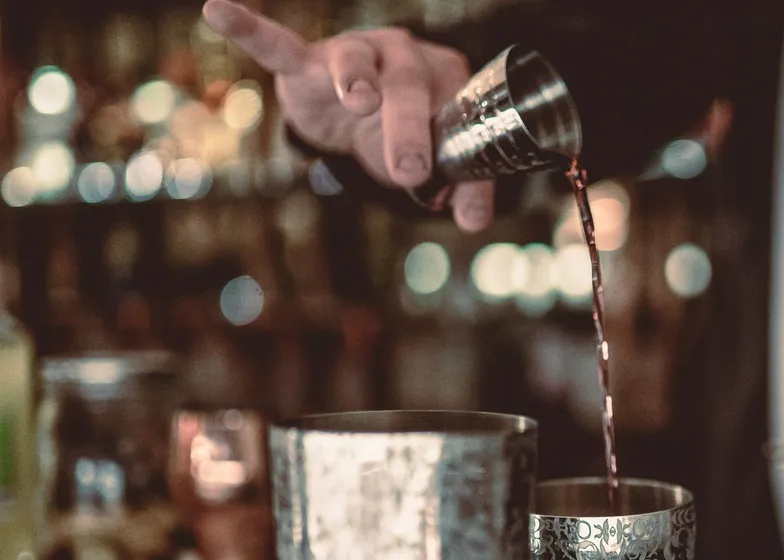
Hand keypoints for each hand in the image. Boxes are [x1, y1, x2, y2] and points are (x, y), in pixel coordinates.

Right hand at [202, 0, 494, 231]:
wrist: (360, 104)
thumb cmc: (403, 127)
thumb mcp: (435, 160)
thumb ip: (462, 186)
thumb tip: (474, 223)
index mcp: (443, 78)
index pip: (455, 111)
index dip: (453, 147)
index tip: (446, 190)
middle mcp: (404, 56)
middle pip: (409, 87)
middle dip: (408, 129)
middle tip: (409, 172)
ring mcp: (356, 54)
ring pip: (356, 63)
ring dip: (358, 81)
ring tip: (359, 103)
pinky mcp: (308, 61)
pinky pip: (279, 43)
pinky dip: (251, 30)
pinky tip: (218, 12)